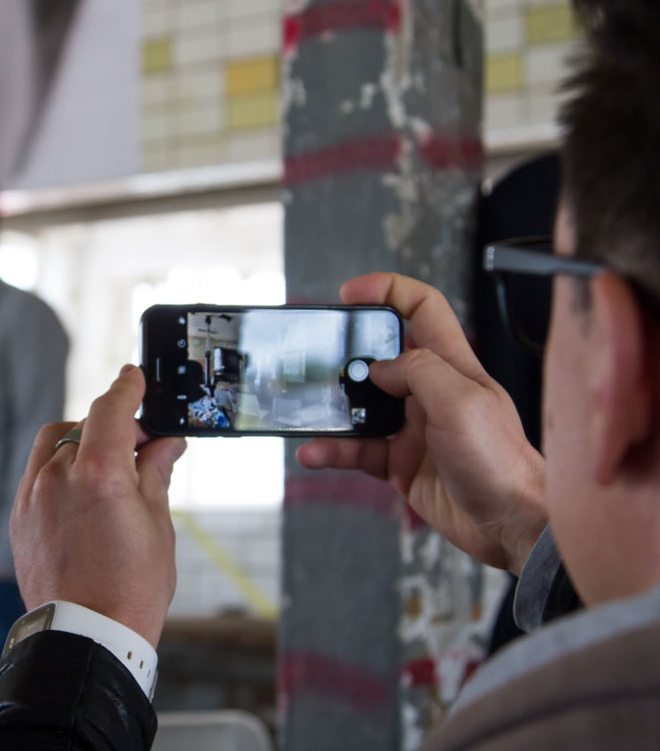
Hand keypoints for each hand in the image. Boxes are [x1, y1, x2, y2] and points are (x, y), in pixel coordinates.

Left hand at [12, 365, 186, 647]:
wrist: (86, 635)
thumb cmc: (131, 588)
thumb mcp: (158, 526)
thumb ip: (155, 474)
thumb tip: (164, 445)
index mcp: (100, 473)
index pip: (112, 407)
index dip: (126, 387)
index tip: (134, 377)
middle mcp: (58, 475)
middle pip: (85, 425)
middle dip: (113, 427)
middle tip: (141, 448)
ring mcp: (33, 495)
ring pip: (55, 444)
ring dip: (81, 444)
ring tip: (108, 471)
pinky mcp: (19, 515)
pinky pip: (37, 472)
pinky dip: (59, 469)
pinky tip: (82, 493)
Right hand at [297, 273, 547, 573]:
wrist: (511, 526)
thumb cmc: (502, 464)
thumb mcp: (461, 402)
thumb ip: (418, 371)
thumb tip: (379, 367)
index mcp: (452, 366)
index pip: (421, 309)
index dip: (388, 291)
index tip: (351, 293)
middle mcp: (429, 392)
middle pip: (380, 356)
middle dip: (346, 352)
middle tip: (319, 356)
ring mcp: (412, 427)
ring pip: (360, 406)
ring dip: (330, 409)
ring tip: (307, 411)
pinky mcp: (400, 462)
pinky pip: (356, 449)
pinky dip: (332, 450)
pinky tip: (315, 453)